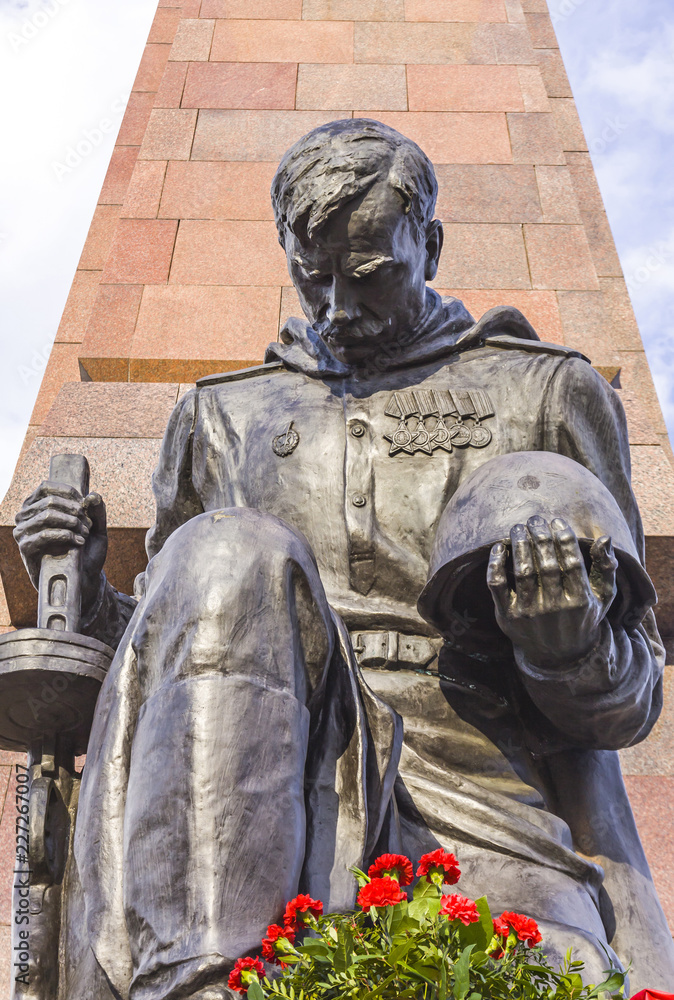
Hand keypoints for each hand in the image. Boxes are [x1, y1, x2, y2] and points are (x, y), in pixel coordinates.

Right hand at [13, 481, 107, 613]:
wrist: (83, 579)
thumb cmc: (86, 551)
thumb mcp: (96, 528)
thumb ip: (97, 510)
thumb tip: (93, 496)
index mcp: (37, 506)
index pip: (46, 487)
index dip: (68, 492)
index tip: (85, 505)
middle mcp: (25, 516)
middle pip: (49, 500)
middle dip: (75, 511)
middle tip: (88, 525)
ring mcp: (23, 532)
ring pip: (47, 515)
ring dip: (72, 523)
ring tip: (85, 534)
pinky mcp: (25, 548)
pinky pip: (44, 534)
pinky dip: (66, 535)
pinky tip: (79, 542)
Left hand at [486, 515, 617, 668]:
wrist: (561, 655)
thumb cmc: (584, 616)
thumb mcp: (603, 596)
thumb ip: (607, 567)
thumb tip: (604, 538)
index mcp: (580, 601)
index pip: (571, 562)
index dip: (563, 538)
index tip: (557, 521)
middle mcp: (554, 608)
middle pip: (545, 564)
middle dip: (540, 536)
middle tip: (536, 519)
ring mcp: (529, 613)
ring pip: (522, 571)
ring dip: (519, 544)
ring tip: (519, 527)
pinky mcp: (507, 616)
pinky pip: (496, 585)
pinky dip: (495, 564)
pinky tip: (499, 547)